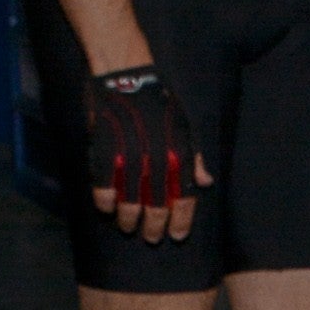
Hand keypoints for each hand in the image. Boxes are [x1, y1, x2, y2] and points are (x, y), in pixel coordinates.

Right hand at [80, 64, 209, 240]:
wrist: (125, 73)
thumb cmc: (157, 99)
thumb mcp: (185, 125)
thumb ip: (195, 157)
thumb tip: (206, 183)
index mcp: (179, 156)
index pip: (184, 199)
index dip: (180, 222)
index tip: (176, 236)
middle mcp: (156, 161)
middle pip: (157, 207)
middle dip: (155, 228)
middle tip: (151, 237)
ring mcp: (129, 158)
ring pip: (130, 203)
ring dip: (129, 220)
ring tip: (129, 227)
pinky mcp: (104, 152)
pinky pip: (103, 187)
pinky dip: (104, 202)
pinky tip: (106, 208)